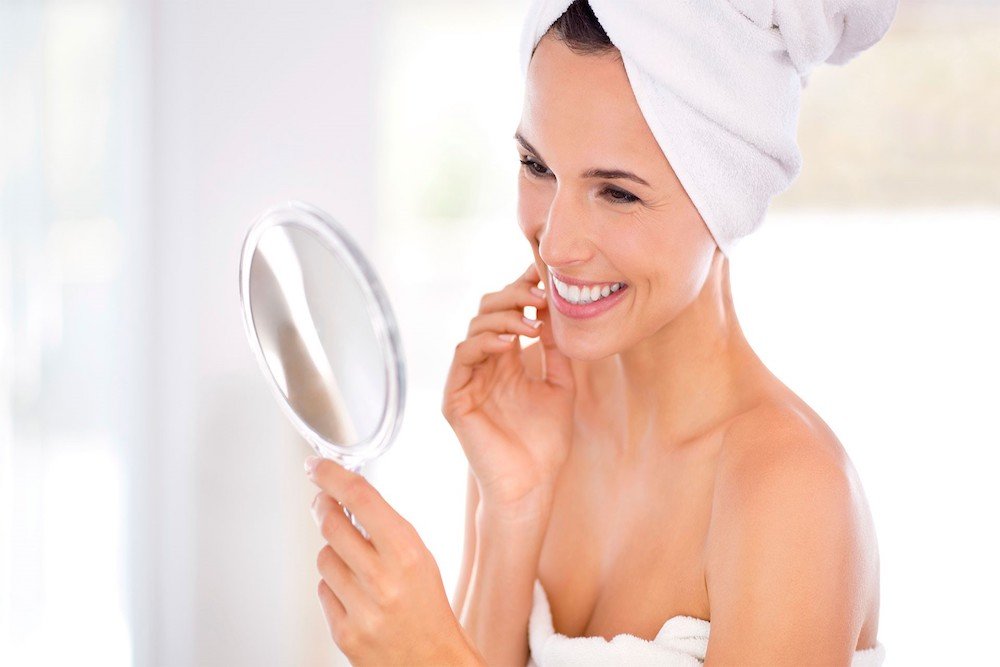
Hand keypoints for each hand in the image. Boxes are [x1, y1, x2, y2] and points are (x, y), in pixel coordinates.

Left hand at [305, 456, 484, 665]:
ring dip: (334, 554)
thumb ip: (385, 529)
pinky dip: (334, 587)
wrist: (434, 663)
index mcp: (407, 553)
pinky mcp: (344, 632)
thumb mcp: (421, 557)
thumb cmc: (429, 608)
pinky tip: (356, 595)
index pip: (360, 498)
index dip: (332, 476)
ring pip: (323, 558)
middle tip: (324, 503)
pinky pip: (323, 591)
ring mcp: (360, 608)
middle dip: (324, 508)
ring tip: (357, 566)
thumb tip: (345, 497)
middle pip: (331, 524)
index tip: (316, 466)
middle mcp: (382, 579)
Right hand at [441, 261, 575, 518]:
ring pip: (474, 327)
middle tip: (542, 294)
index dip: (522, 289)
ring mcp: (467, 380)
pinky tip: (509, 341)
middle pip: (488, 311)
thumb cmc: (546, 443)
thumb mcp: (560, 386)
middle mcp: (484, 365)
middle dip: (514, 295)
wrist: (533, 486)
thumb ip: (556, 350)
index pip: (509, 313)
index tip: (544, 273)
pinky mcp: (455, 398)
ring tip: (532, 321)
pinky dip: (484, 342)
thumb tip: (556, 309)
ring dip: (503, 316)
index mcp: (506, 361)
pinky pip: (462, 357)